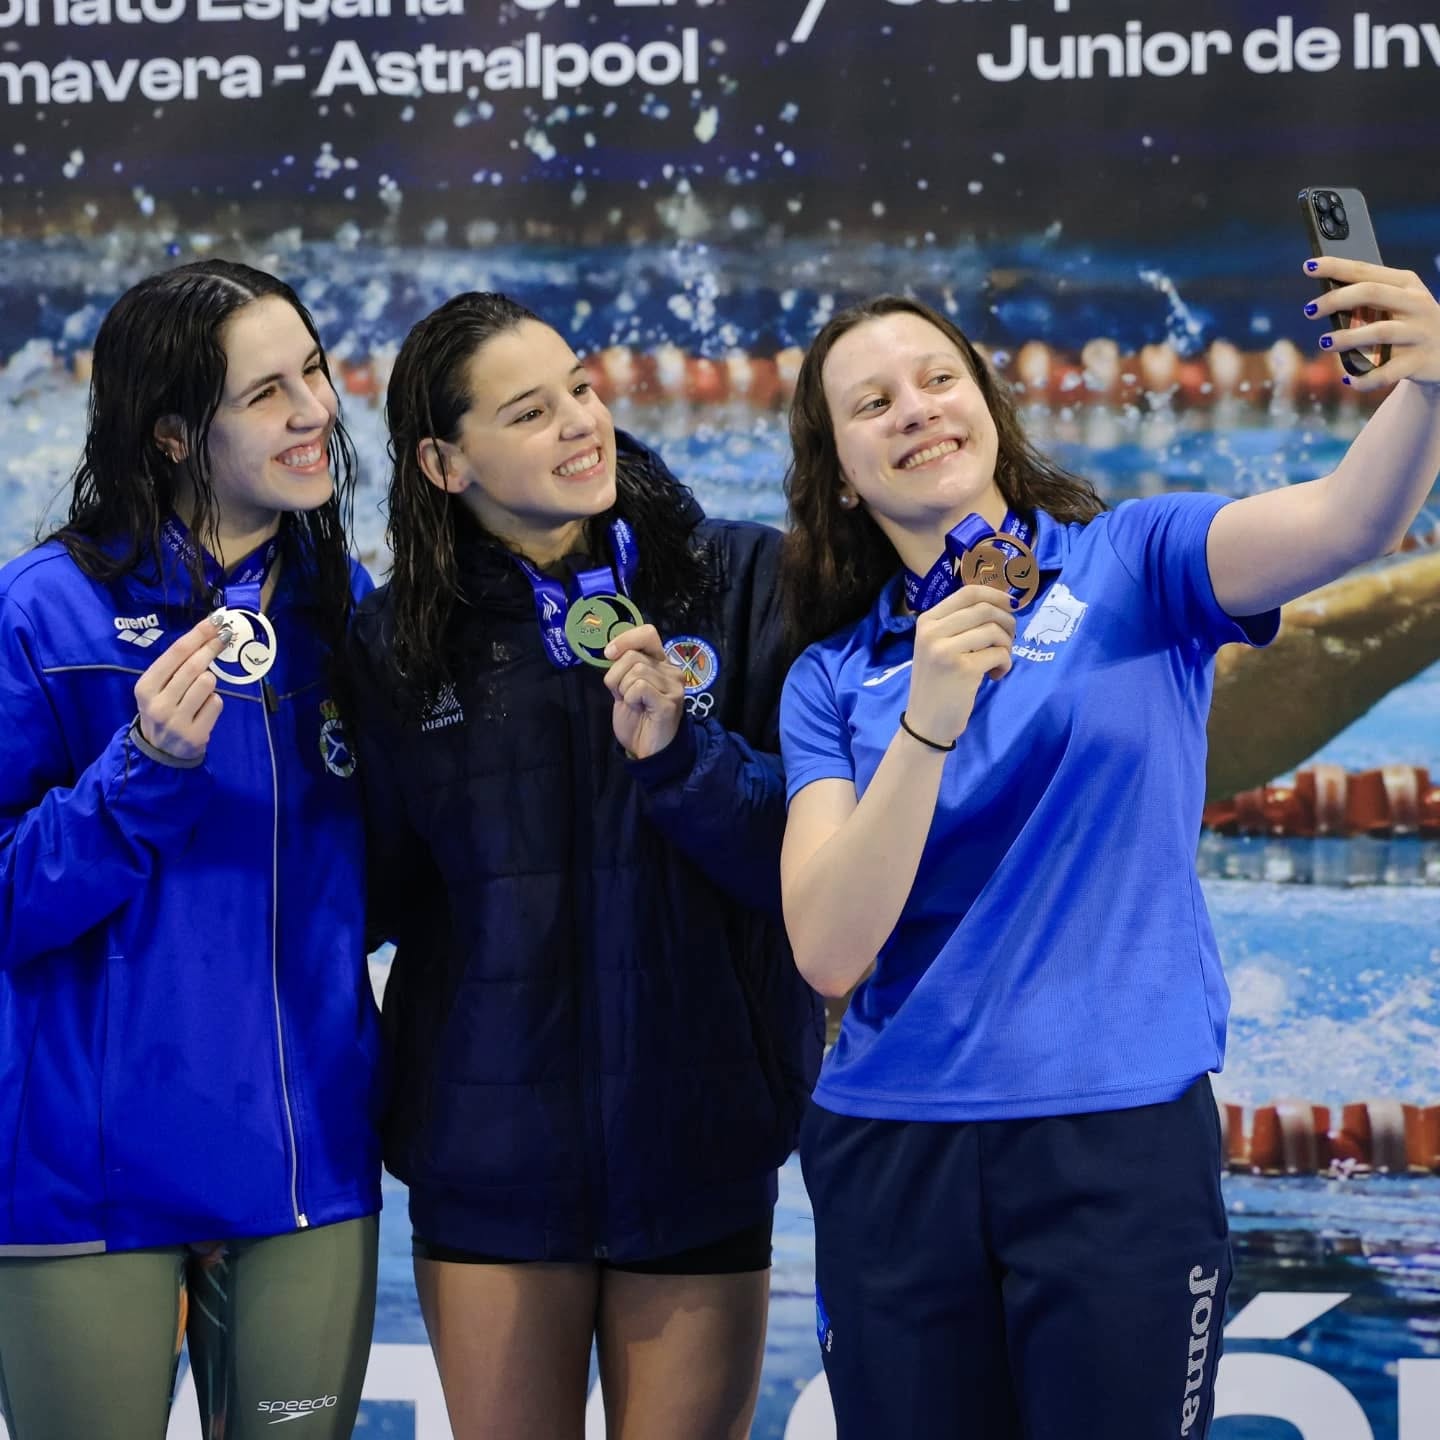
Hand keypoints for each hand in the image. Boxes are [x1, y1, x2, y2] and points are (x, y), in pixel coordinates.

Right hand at [133, 618, 228, 760]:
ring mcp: (176, 721)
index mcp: (145, 686)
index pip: (176, 653)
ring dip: (210, 681)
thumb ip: (176, 666)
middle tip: (226, 635)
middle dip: (212, 647)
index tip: (217, 621)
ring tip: (200, 692)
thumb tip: (208, 633)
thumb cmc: (162, 710)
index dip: (199, 634)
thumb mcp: (157, 688)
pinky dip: (213, 701)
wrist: (159, 752)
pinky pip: (216, 703)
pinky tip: (202, 710)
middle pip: (194, 666)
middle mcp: (158, 703)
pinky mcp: (195, 735)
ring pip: (208, 683)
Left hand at [603, 624, 687, 759]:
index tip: (609, 654)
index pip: (648, 633)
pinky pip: (639, 687)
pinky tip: (640, 709)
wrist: (647, 750)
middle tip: (624, 696)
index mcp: (661, 663)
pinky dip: (631, 698)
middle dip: (617, 676)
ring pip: (636, 670)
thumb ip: (623, 668)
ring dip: (624, 690)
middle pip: (633, 656)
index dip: (625, 639)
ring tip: (634, 704)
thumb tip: (612, 650)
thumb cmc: (636, 718)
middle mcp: (672, 670)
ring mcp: (674, 686)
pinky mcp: (670, 701)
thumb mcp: (624, 687)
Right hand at [903, 585, 1015, 745]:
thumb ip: (958, 624)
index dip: (996, 594)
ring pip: (994, 630)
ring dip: (1007, 645)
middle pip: (985, 609)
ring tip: (999, 661)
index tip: (1010, 605)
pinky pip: (999, 654)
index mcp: (927, 621)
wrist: (925, 722)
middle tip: (1008, 640)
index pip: (968, 592)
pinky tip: (995, 675)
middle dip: (1006, 622)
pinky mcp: (963, 669)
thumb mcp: (937, 646)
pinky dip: (1005, 664)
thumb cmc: (936, 683)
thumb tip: (1001, 603)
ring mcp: (946, 650)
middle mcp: (933, 631)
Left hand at [1305, 256, 1439, 391]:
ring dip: (1347, 337)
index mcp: (1406, 284)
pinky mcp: (1418, 361)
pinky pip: (1386, 372)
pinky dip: (1364, 378)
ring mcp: (1418, 333)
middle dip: (1336, 299)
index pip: (1366, 271)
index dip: (1336, 267)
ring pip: (1379, 331)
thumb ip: (1368, 299)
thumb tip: (1324, 301)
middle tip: (1309, 310)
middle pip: (1371, 293)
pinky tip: (1348, 379)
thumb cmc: (1410, 323)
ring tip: (1324, 342)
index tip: (1309, 266)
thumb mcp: (1398, 303)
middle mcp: (1415, 304)